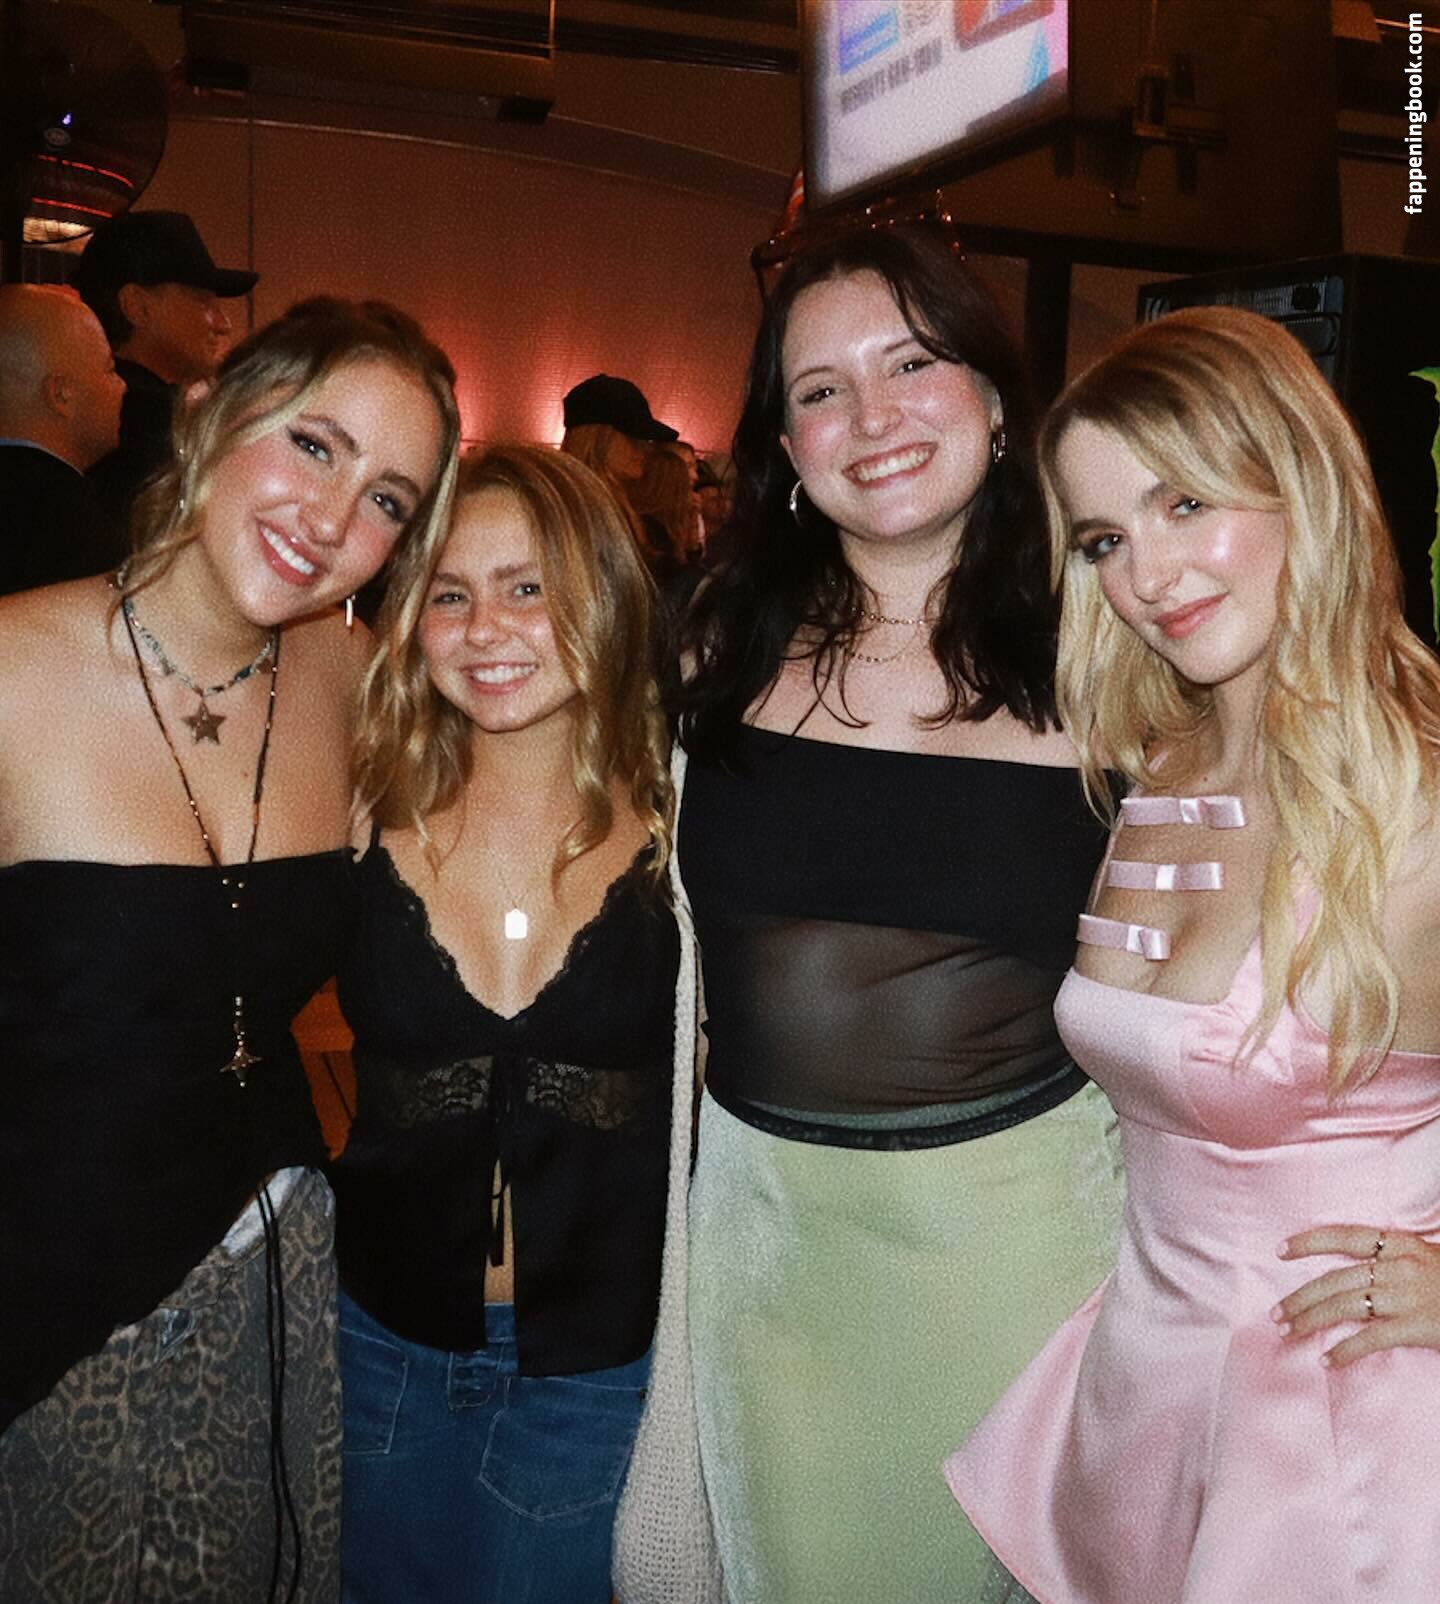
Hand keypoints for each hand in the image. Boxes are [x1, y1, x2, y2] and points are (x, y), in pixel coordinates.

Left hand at [1274, 1225, 1439, 1366]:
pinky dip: (1345, 1351)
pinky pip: (1370, 1339)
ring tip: (1289, 1332)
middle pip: (1335, 1279)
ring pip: (1344, 1306)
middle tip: (1275, 1313)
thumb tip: (1356, 1273)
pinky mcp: (1417, 1326)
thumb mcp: (1426, 1258)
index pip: (1344, 1235)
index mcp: (1401, 1243)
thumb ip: (1392, 1261)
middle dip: (1300, 1297)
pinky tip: (1328, 1360)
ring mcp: (1407, 1296)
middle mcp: (1399, 1265)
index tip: (1280, 1251)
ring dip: (1310, 1319)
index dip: (1309, 1242)